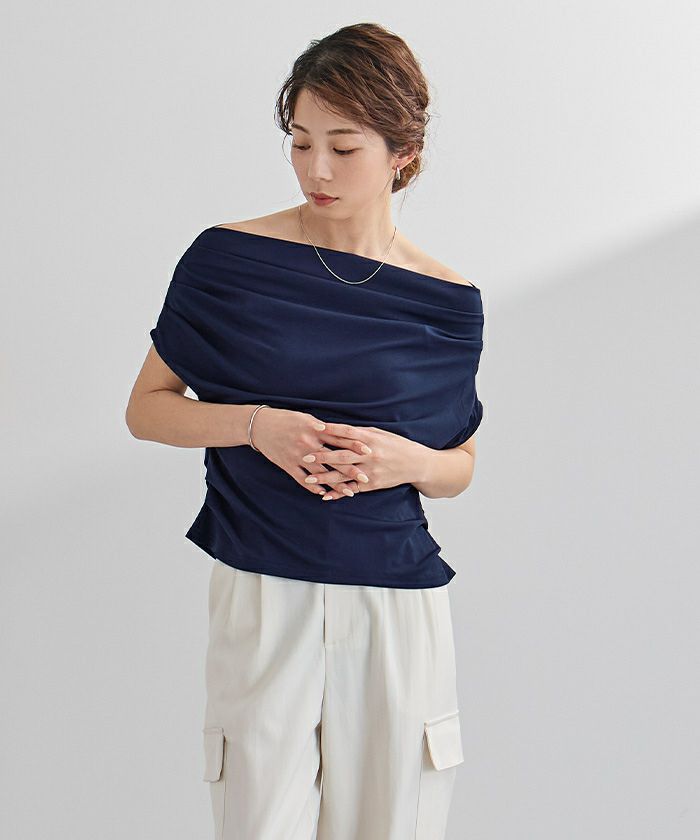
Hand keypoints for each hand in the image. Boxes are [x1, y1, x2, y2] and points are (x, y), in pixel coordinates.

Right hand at [248, 408, 364, 498]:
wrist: (259, 426)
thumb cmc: (285, 419)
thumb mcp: (305, 418)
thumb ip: (322, 426)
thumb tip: (340, 432)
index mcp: (314, 428)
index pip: (339, 437)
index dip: (355, 445)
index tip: (369, 451)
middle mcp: (308, 443)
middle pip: (333, 458)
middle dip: (350, 469)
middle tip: (366, 478)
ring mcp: (298, 456)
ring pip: (320, 473)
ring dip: (336, 484)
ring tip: (350, 492)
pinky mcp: (288, 465)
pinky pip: (302, 480)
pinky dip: (314, 488)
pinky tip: (325, 494)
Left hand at [301, 422, 431, 500]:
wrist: (416, 464)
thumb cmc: (397, 445)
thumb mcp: (380, 434)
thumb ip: (360, 433)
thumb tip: (339, 429)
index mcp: (371, 439)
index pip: (347, 433)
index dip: (331, 430)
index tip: (315, 428)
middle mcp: (370, 455)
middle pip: (342, 455)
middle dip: (322, 456)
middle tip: (304, 456)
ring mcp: (370, 471)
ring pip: (344, 474)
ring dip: (325, 477)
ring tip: (308, 478)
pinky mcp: (372, 484)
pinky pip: (352, 489)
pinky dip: (338, 493)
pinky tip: (325, 495)